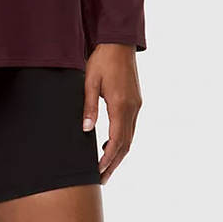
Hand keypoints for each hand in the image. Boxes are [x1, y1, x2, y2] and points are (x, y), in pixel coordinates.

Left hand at [82, 43, 141, 184]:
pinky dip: (122, 140)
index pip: (116, 140)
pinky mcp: (136, 101)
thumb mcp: (89, 81)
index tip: (98, 172)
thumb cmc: (102, 60)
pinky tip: (109, 144)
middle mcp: (132, 108)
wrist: (119, 42)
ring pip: (130, 137)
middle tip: (101, 179)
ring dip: (118, 153)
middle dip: (113, 163)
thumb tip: (86, 130)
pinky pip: (130, 127)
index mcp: (120, 105)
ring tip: (105, 167)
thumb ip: (88, 106)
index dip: (107, 159)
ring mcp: (136, 105)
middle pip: (126, 144)